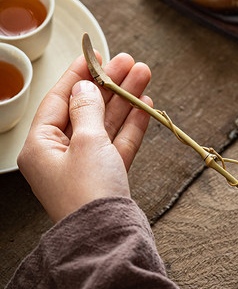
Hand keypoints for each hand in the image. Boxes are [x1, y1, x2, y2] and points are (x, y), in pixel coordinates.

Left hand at [18, 53, 151, 222]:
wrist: (109, 234)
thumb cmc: (89, 190)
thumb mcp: (86, 141)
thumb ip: (87, 109)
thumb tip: (86, 87)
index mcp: (42, 144)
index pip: (59, 99)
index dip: (78, 74)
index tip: (94, 54)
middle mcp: (61, 152)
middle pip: (87, 108)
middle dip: (109, 84)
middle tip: (127, 62)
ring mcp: (87, 162)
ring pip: (107, 122)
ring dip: (125, 99)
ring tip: (142, 75)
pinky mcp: (108, 171)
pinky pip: (119, 141)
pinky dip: (132, 123)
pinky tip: (144, 105)